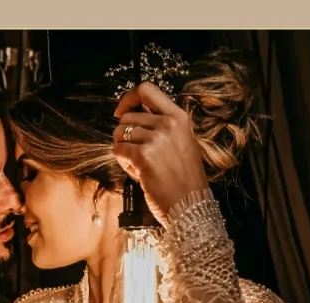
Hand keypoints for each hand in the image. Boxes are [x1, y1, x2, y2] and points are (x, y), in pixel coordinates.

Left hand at [112, 82, 208, 225]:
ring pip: (119, 134)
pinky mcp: (144, 156)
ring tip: (141, 165)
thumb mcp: (182, 142)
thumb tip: (133, 114)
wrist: (191, 206)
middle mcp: (168, 124)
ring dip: (124, 151)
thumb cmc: (185, 179)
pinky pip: (118, 150)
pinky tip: (139, 173)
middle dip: (125, 135)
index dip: (128, 98)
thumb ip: (162, 125)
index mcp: (179, 118)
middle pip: (127, 116)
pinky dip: (123, 163)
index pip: (147, 90)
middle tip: (138, 153)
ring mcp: (156, 139)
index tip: (121, 112)